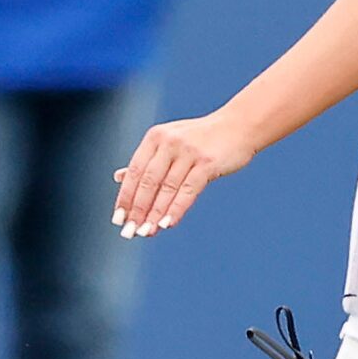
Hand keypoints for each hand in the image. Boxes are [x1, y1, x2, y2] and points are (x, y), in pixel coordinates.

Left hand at [112, 108, 255, 237]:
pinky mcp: (207, 163)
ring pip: (167, 189)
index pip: (135, 171)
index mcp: (156, 137)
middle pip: (149, 182)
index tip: (118, 219)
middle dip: (137, 210)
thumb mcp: (170, 142)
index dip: (125, 197)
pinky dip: (176, 209)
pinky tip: (167, 224)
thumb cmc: (201, 137)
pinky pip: (188, 190)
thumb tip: (118, 177)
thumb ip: (147, 160)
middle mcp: (170, 142)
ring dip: (155, 214)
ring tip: (146, 232)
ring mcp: (189, 151)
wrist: (239, 125)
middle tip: (129, 232)